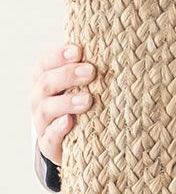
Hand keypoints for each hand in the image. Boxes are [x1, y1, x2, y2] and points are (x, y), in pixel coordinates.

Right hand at [30, 43, 96, 165]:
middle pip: (46, 83)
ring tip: (87, 100)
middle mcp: (41, 99)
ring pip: (46, 109)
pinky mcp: (49, 144)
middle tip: (91, 71)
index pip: (45, 63)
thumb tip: (117, 49)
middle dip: (67, 75)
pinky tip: (69, 122)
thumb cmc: (84, 107)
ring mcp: (43, 122)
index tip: (78, 50)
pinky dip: (58, 129)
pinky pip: (49, 137)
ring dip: (66, 102)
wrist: (78, 143)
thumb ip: (91, 71)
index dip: (58, 56)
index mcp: (47, 80)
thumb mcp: (86, 86)